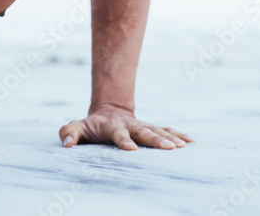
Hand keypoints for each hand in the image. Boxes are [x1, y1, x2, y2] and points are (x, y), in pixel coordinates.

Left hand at [59, 104, 194, 150]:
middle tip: (168, 147)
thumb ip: (69, 132)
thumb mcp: (77, 127)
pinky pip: (168, 130)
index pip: (118, 134)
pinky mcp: (152, 128)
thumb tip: (67, 143)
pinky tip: (192, 142)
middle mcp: (131, 126)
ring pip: (158, 130)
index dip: (124, 141)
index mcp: (113, 127)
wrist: (109, 110)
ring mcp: (143, 126)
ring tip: (183, 146)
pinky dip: (180, 134)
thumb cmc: (92, 125)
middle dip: (155, 139)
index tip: (132, 149)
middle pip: (144, 132)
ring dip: (171, 138)